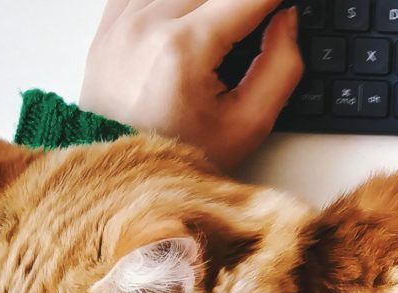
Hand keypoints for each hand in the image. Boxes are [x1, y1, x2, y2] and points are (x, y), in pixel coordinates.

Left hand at [80, 0, 303, 169]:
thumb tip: (287, 20)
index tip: (284, 8)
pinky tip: (189, 22)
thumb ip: (281, 66)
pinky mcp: (110, 22)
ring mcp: (123, 19)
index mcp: (185, 47)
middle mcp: (149, 23)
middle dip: (243, 6)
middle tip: (255, 29)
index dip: (273, 0)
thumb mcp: (250, 123)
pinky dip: (175, 3)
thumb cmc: (182, 153)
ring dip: (210, 6)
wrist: (123, 172)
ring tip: (222, 36)